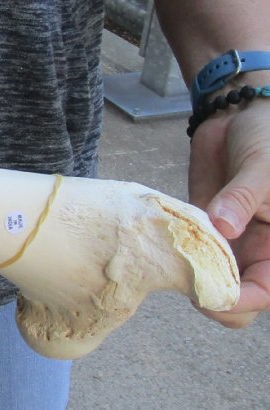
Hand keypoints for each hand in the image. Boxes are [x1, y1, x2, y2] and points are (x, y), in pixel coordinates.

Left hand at [189, 99, 269, 326]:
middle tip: (183, 282)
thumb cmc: (266, 137)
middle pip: (235, 296)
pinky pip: (186, 248)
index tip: (209, 295)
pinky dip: (172, 250)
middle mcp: (255, 249)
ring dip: (187, 275)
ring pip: (207, 277)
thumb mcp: (261, 165)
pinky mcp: (201, 225)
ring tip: (167, 260)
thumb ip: (243, 198)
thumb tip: (224, 228)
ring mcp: (226, 240)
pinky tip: (159, 238)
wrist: (238, 116)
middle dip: (211, 299)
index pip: (264, 291)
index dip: (240, 300)